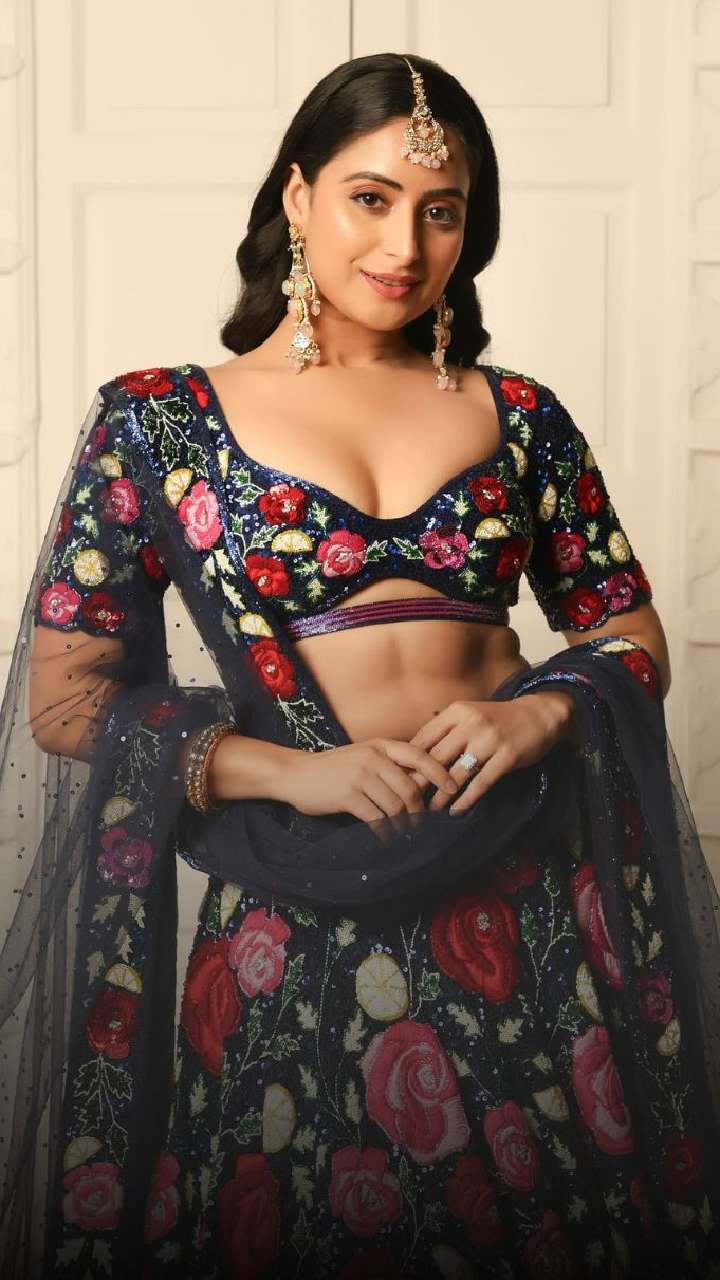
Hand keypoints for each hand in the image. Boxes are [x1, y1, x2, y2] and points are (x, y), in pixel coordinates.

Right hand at [276, 737, 459, 839]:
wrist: (295, 774)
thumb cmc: (333, 768)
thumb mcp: (363, 756)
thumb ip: (388, 765)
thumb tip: (421, 786)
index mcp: (380, 745)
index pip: (419, 756)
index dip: (440, 773)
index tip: (453, 789)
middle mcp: (373, 757)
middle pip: (410, 788)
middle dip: (419, 811)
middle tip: (420, 825)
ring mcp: (360, 775)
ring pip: (396, 806)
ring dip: (403, 825)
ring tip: (403, 834)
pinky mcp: (348, 795)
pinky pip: (376, 819)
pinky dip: (384, 833)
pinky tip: (385, 839)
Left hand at [405, 691, 575, 815]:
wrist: (538, 715)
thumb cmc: (497, 719)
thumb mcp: (468, 715)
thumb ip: (444, 731)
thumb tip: (412, 755)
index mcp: (456, 712)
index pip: (424, 738)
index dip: (408, 761)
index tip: (397, 781)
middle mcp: (471, 723)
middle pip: (436, 757)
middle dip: (419, 782)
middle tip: (406, 802)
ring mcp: (490, 740)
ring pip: (456, 773)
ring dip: (441, 796)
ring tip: (428, 812)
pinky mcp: (507, 756)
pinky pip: (481, 783)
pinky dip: (466, 800)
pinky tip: (456, 811)